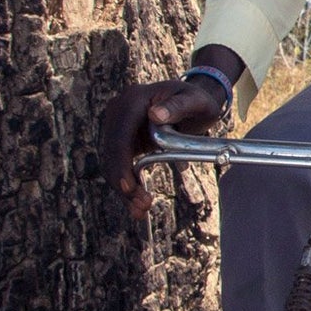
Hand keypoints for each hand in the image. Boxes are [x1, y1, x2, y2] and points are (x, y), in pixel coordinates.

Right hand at [100, 43, 243, 217]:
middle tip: (142, 206)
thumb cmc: (197, 100)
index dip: (121, 162)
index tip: (128, 187)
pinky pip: (119, 166)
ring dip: (124, 190)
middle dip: (123, 183)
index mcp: (133, 100)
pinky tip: (137, 204)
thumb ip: (179, 106)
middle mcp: (119, 111)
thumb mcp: (196, 101)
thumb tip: (155, 115)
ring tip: (140, 211)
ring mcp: (118, 126)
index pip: (120, 135)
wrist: (193, 102)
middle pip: (112, 153)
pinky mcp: (123, 140)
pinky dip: (127, 185)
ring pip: (112, 163)